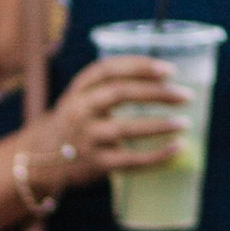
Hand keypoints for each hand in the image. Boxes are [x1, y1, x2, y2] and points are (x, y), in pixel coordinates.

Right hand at [26, 56, 191, 196]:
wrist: (44, 158)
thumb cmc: (80, 121)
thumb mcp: (85, 97)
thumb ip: (114, 86)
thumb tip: (169, 81)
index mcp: (80, 89)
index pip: (108, 69)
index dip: (139, 66)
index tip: (169, 70)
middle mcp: (80, 111)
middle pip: (119, 94)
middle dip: (156, 93)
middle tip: (185, 95)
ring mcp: (86, 138)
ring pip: (124, 128)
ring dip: (158, 125)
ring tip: (184, 123)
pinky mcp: (96, 164)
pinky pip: (130, 161)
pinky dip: (157, 156)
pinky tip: (177, 149)